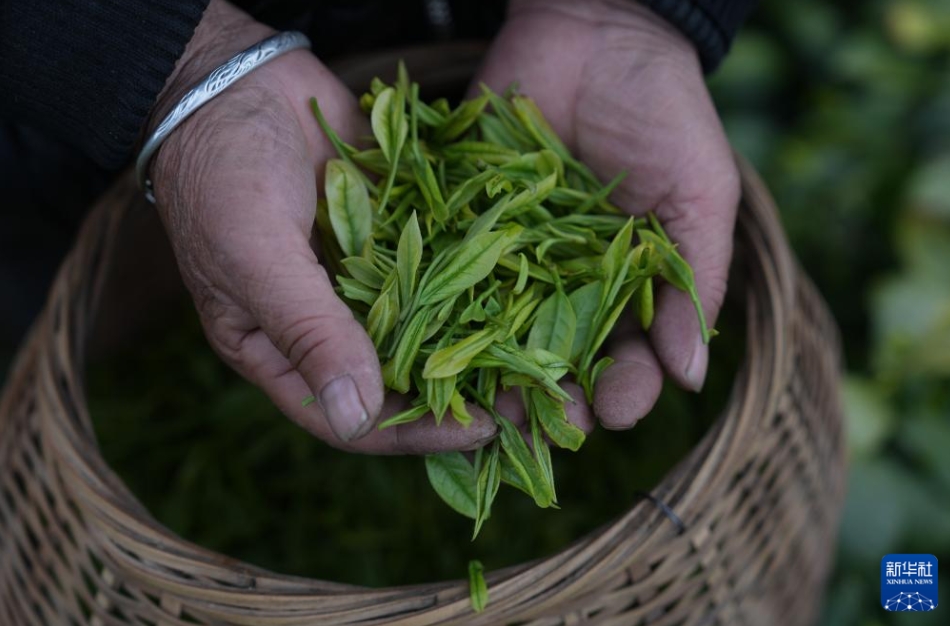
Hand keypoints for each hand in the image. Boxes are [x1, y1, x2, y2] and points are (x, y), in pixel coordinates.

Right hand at [147, 0, 495, 452]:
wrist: (234, 80)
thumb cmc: (221, 172)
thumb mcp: (255, 255)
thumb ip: (308, 330)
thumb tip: (357, 415)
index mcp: (282, 351)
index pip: (351, 418)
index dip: (413, 433)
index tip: (480, 432)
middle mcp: (332, 326)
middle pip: (403, 382)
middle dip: (466, 396)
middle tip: (535, 404)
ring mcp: (368, 280)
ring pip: (432, 328)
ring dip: (485, 345)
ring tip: (548, 356)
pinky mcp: (397, 236)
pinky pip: (442, 267)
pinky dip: (481, 278)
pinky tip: (533, 288)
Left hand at [475, 0, 739, 427]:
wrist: (596, 28)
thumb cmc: (665, 111)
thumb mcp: (700, 192)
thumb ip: (697, 280)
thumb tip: (692, 378)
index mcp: (626, 288)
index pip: (627, 357)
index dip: (623, 388)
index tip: (614, 407)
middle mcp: (563, 284)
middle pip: (553, 358)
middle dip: (548, 394)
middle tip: (537, 420)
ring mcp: (508, 256)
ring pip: (493, 328)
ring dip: (487, 368)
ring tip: (478, 401)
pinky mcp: (461, 220)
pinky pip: (446, 265)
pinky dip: (434, 300)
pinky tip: (424, 336)